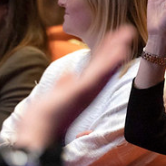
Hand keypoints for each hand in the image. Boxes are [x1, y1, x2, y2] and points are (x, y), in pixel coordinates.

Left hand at [15, 26, 134, 149]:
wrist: (37, 135)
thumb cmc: (43, 119)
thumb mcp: (55, 96)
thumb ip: (64, 84)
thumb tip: (68, 74)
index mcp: (81, 88)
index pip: (96, 64)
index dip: (106, 49)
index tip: (115, 34)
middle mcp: (88, 89)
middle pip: (104, 62)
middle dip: (115, 45)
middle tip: (128, 30)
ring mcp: (88, 90)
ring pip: (105, 66)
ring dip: (117, 50)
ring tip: (127, 34)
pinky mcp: (84, 92)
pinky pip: (100, 74)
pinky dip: (111, 62)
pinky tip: (120, 51)